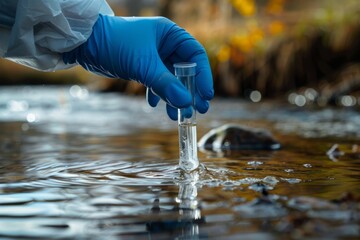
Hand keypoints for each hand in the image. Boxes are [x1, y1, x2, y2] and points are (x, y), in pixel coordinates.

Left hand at [63, 14, 213, 119]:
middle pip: (185, 69)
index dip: (203, 76)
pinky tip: (154, 105)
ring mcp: (154, 55)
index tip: (206, 95)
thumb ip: (165, 84)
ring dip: (175, 96)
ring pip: (171, 78)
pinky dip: (158, 94)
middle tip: (199, 109)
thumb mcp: (143, 65)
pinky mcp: (143, 65)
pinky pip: (157, 82)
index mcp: (169, 34)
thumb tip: (186, 102)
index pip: (195, 55)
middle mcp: (164, 43)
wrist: (84, 43)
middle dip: (190, 90)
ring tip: (179, 114)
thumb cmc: (115, 44)